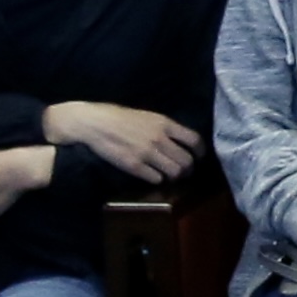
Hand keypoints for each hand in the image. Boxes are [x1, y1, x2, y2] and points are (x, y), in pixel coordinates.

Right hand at [44, 101, 202, 183]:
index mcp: (165, 124)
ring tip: (170, 176)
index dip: (200, 152)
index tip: (199, 157)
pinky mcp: (134, 166)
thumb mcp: (148, 116)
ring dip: (175, 176)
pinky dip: (158, 180)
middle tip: (184, 171)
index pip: (194, 140)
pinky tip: (154, 176)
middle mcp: (159, 138)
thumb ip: (165, 128)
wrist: (96, 124)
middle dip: (188, 169)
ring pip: (174, 172)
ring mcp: (147, 153)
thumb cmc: (121, 118)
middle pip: (187, 160)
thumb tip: (181, 140)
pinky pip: (156, 178)